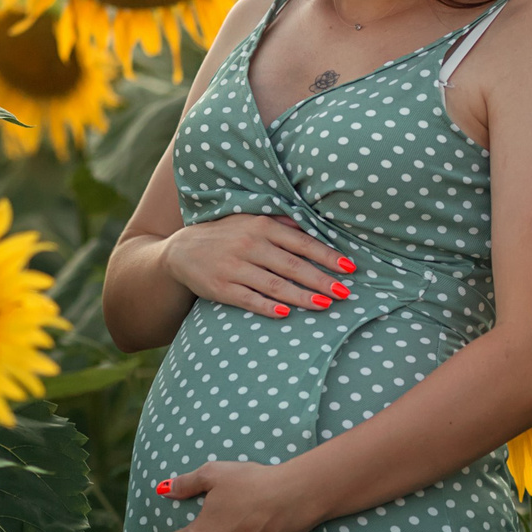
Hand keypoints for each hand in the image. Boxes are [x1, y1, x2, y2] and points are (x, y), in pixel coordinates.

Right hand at [162, 213, 354, 319]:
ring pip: (274, 284)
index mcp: (262, 226)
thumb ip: (282, 222)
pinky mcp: (221, 287)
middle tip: (344, 292)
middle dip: (321, 280)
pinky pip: (248, 299)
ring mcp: (234, 267)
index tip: (349, 268)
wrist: (182, 250)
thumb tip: (316, 226)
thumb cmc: (227, 234)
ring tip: (325, 305)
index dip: (327, 256)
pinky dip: (267, 306)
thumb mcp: (251, 219)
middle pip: (292, 266)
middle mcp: (249, 245)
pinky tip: (286, 313)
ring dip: (301, 296)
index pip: (302, 243)